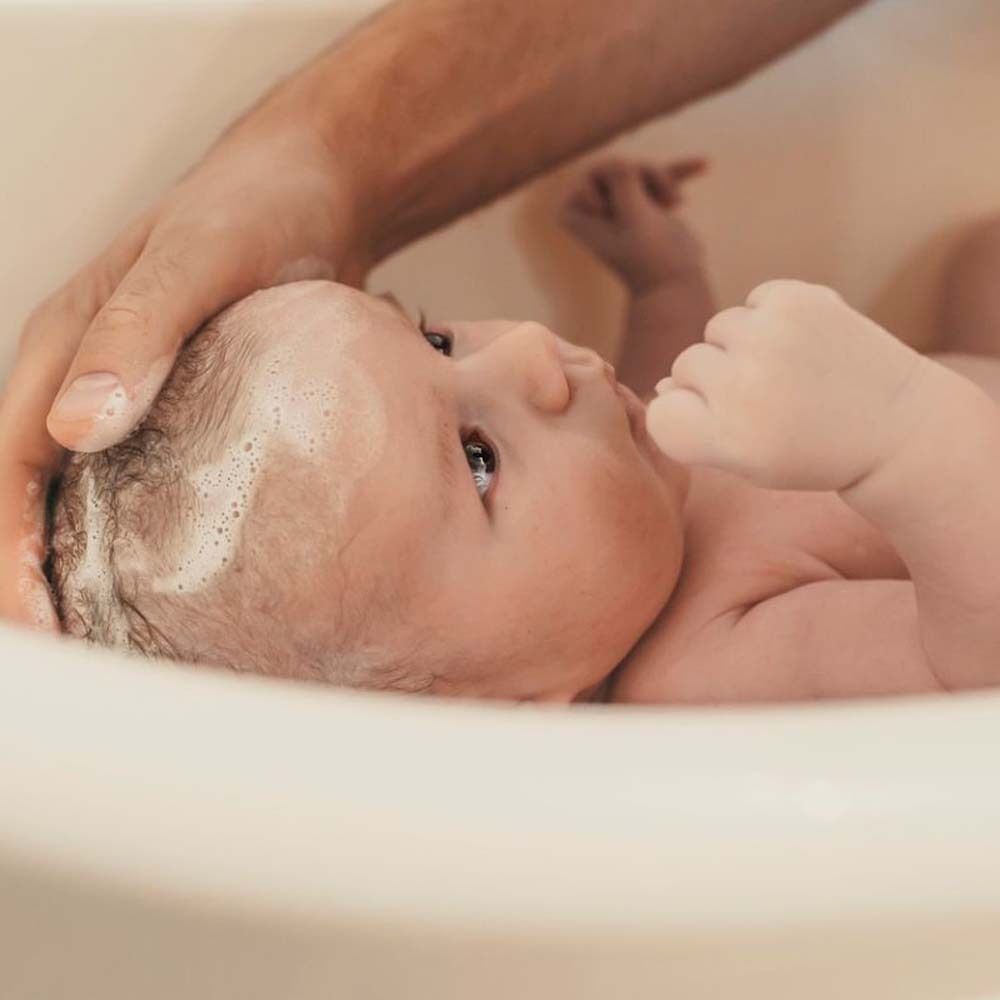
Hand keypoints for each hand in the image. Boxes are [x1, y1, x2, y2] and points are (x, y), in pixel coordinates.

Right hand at [0, 112, 370, 629]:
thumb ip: (137, 334)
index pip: (9, 472)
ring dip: (99, 579)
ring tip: (139, 656)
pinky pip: (153, 493)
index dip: (11, 556)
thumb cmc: (252, 210)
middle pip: (39, 503)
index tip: (41, 635)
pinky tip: (193, 595)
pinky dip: (155, 548)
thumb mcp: (198, 260)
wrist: (313, 190)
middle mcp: (85, 385)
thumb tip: (71, 427)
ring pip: (93, 507)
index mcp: (61, 351)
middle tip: (96, 673)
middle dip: (46, 587)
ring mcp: (136, 403)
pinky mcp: (187, 415)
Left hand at [558, 156, 707, 294]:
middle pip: (616, 165)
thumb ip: (622, 182)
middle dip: (642, 175)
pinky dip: (680, 171)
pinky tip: (704, 164)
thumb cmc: (649, 260)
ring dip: (661, 179)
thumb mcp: (633, 218)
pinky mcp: (644, 202)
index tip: (621, 214)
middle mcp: (590, 206)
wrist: (673, 285)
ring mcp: (618, 202)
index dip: (614, 186)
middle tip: (662, 199)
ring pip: (638, 168)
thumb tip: (618, 158)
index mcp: (572, 213)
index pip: (591, 173)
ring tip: (676, 203)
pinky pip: (659, 177)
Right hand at [646, 280, 931, 491]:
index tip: (723, 428)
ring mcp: (771, 337)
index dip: (684, 418)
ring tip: (786, 371)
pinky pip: (753, 300)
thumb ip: (693, 429)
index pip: (660, 413)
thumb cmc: (811, 452)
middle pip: (683, 366)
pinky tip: (803, 344)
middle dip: (714, 381)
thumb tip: (660, 385)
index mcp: (728, 438)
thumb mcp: (745, 462)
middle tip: (767, 402)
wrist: (897, 427)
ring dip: (741, 346)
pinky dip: (772, 318)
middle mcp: (744, 386)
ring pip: (717, 329)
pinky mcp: (798, 300)